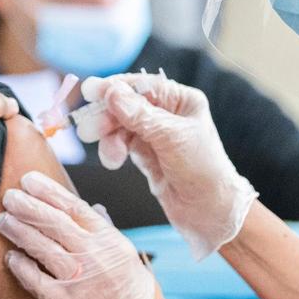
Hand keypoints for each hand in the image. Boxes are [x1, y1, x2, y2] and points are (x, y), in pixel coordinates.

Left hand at [0, 170, 178, 298]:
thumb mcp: (132, 260)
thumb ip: (110, 233)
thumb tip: (95, 209)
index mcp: (111, 242)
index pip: (75, 207)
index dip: (49, 191)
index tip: (30, 181)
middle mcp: (94, 256)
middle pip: (53, 222)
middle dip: (28, 205)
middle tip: (10, 197)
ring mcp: (78, 280)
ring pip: (41, 246)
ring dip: (19, 231)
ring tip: (4, 220)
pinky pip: (35, 280)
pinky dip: (21, 266)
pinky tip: (10, 256)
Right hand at [76, 74, 256, 260]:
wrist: (211, 213)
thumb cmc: (203, 171)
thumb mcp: (172, 139)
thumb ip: (140, 115)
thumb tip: (111, 92)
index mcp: (182, 101)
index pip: (143, 86)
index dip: (115, 88)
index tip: (90, 91)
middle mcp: (168, 114)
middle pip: (127, 105)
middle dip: (107, 117)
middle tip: (88, 130)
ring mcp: (155, 135)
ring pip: (120, 126)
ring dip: (109, 137)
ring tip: (110, 157)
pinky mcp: (145, 154)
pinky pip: (121, 143)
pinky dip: (113, 150)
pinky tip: (114, 160)